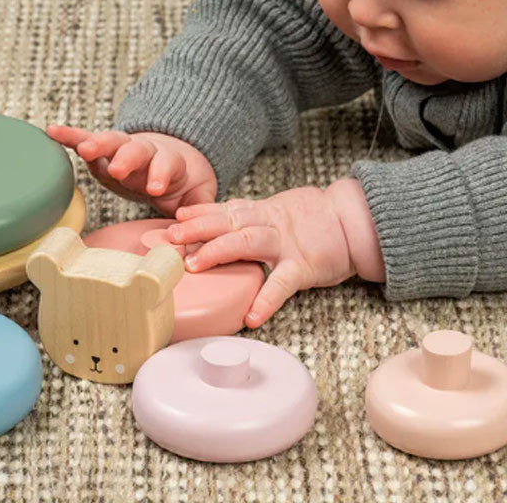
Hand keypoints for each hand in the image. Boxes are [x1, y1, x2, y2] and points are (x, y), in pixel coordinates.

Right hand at [46, 125, 217, 215]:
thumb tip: (192, 248)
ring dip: (98, 144)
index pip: (166, 165)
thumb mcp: (198, 198)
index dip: (161, 175)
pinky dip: (69, 135)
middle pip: (136, 149)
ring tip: (84, 149)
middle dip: (126, 158)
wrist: (176, 158)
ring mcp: (123, 148)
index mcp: (169, 163)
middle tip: (118, 169)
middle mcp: (145, 152)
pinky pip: (85, 138)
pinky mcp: (104, 149)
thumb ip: (197, 216)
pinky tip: (51, 131)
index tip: (156, 188)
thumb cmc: (184, 182)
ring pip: (110, 141)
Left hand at [166, 185, 360, 327]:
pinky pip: (282, 283)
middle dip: (197, 229)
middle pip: (227, 222)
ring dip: (218, 251)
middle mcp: (269, 224)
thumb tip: (213, 219)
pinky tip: (251, 316)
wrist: (354, 221)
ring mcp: (285, 244)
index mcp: (261, 212)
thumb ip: (248, 216)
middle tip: (171, 238)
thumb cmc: (313, 220)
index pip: (224, 210)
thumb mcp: (276, 210)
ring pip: (247, 242)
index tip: (176, 219)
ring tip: (193, 265)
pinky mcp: (304, 266)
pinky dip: (266, 299)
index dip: (199, 214)